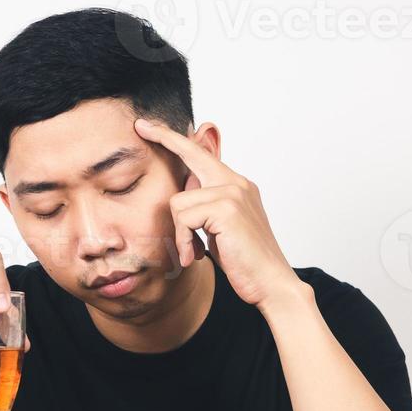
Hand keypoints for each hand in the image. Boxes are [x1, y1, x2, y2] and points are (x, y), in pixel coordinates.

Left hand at [133, 117, 304, 311]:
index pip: (202, 154)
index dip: (174, 139)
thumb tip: (180, 195)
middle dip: (163, 138)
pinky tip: (195, 256)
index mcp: (236, 185)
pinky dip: (184, 241)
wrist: (271, 283)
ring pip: (179, 201)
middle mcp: (236, 182)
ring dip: (179, 234)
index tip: (149, 127)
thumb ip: (204, 209)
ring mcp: (233, 192)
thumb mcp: (219, 230)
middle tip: (140, 126)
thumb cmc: (244, 261)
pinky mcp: (226, 208)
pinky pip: (184, 218)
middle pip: (191, 152)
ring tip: (192, 252)